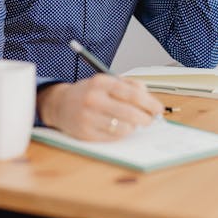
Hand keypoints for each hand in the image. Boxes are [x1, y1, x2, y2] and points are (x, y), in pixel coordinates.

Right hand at [36, 74, 162, 140]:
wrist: (59, 104)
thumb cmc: (89, 93)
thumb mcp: (106, 81)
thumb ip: (128, 84)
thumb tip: (148, 95)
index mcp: (100, 82)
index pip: (131, 93)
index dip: (149, 102)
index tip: (158, 108)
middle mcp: (93, 99)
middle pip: (129, 112)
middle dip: (146, 118)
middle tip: (151, 119)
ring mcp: (88, 117)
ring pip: (123, 127)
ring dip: (134, 126)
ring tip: (135, 123)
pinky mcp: (86, 133)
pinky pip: (113, 137)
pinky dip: (122, 133)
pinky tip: (121, 128)